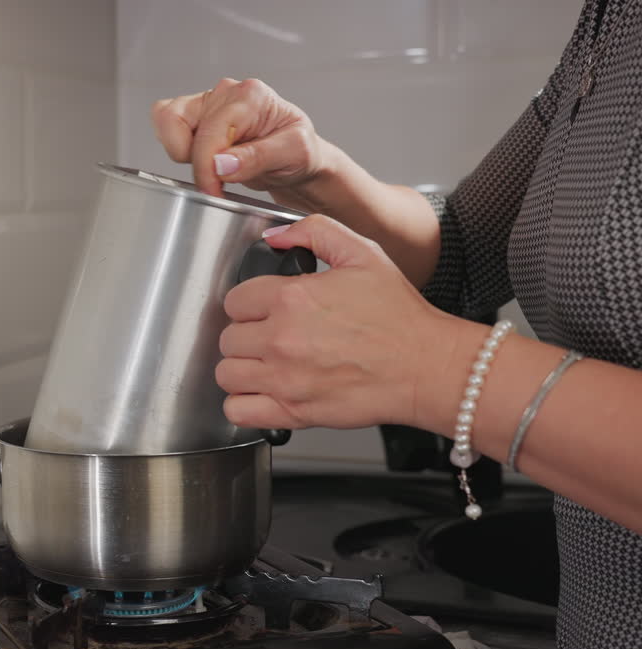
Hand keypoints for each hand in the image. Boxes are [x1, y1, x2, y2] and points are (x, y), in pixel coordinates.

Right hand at [151, 78, 331, 198]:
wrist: (297, 159)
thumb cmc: (299, 152)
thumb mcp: (294, 154)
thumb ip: (258, 157)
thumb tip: (221, 163)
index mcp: (251, 96)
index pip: (210, 131)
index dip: (206, 167)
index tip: (215, 190)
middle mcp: (226, 94)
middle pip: (180, 124)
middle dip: (195, 162)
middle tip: (217, 183)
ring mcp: (209, 104)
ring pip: (168, 121)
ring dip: (182, 152)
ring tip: (213, 167)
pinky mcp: (197, 117)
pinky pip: (166, 124)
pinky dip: (174, 146)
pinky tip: (202, 159)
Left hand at [216, 215, 463, 429]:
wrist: (427, 367)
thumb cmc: (401, 317)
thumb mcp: (363, 253)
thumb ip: (314, 231)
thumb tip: (275, 237)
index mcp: (291, 298)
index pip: (234, 300)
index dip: (249, 303)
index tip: (264, 309)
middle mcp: (281, 339)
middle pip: (228, 337)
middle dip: (247, 335)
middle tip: (270, 336)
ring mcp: (285, 378)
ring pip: (226, 373)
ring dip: (242, 368)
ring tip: (265, 364)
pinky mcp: (293, 411)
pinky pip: (238, 410)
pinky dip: (243, 404)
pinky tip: (262, 392)